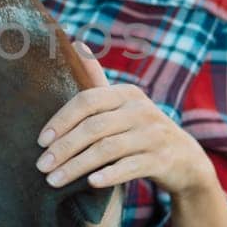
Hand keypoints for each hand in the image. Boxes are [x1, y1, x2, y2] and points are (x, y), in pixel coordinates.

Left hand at [34, 42, 214, 201]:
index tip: (41, 141)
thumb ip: (97, 80)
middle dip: (64, 148)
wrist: (185, 160)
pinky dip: (110, 174)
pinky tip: (91, 183)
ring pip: (107, 149)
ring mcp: (153, 135)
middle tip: (41, 167)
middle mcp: (141, 110)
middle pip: (94, 127)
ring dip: (77, 166)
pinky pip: (130, 167)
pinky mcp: (161, 159)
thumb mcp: (123, 103)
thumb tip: (75, 43)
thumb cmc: (141, 130)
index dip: (61, 120)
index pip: (87, 101)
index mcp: (126, 94)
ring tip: (53, 180)